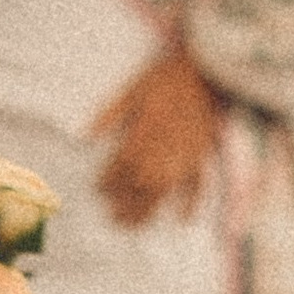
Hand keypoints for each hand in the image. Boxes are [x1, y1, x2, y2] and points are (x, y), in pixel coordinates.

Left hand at [95, 47, 223, 225]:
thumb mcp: (134, 87)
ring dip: (149, 210)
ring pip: (166, 189)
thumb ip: (111, 112)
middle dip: (126, 203)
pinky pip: (199, 182)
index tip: (98, 190)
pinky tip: (183, 219)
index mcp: (145, 129)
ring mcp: (186, 153)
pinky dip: (192, 202)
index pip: (123, 163)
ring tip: (134, 226)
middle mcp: (165, 146)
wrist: (208, 68)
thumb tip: (85, 135)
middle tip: (113, 218)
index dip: (109, 180)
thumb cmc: (168, 76)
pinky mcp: (203, 153)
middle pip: (142, 183)